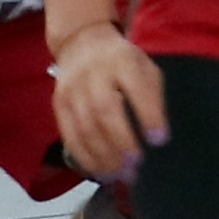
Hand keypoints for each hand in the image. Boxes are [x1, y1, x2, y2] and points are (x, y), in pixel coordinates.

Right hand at [46, 22, 167, 184]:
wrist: (81, 42)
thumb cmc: (122, 61)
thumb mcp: (145, 68)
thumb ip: (153, 97)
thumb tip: (157, 137)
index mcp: (122, 61)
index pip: (137, 88)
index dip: (148, 115)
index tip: (160, 140)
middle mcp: (94, 74)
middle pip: (104, 110)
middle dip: (121, 141)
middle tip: (136, 165)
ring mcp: (72, 89)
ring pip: (85, 127)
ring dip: (103, 156)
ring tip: (121, 175)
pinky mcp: (59, 103)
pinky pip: (69, 135)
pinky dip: (85, 157)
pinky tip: (100, 172)